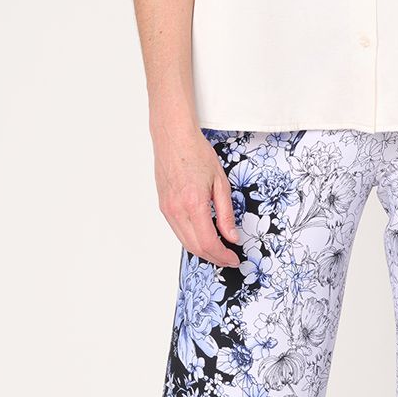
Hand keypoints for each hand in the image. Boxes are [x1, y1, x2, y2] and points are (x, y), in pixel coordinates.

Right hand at [154, 120, 244, 267]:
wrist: (173, 138)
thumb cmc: (196, 153)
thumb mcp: (220, 182)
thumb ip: (226, 213)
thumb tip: (231, 236)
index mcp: (193, 203)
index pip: (208, 242)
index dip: (222, 256)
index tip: (234, 258)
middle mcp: (176, 210)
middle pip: (195, 247)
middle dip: (214, 258)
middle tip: (229, 258)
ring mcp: (167, 210)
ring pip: (185, 242)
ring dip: (202, 251)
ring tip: (219, 251)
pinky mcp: (163, 207)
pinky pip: (178, 231)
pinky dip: (192, 240)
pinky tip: (204, 237)